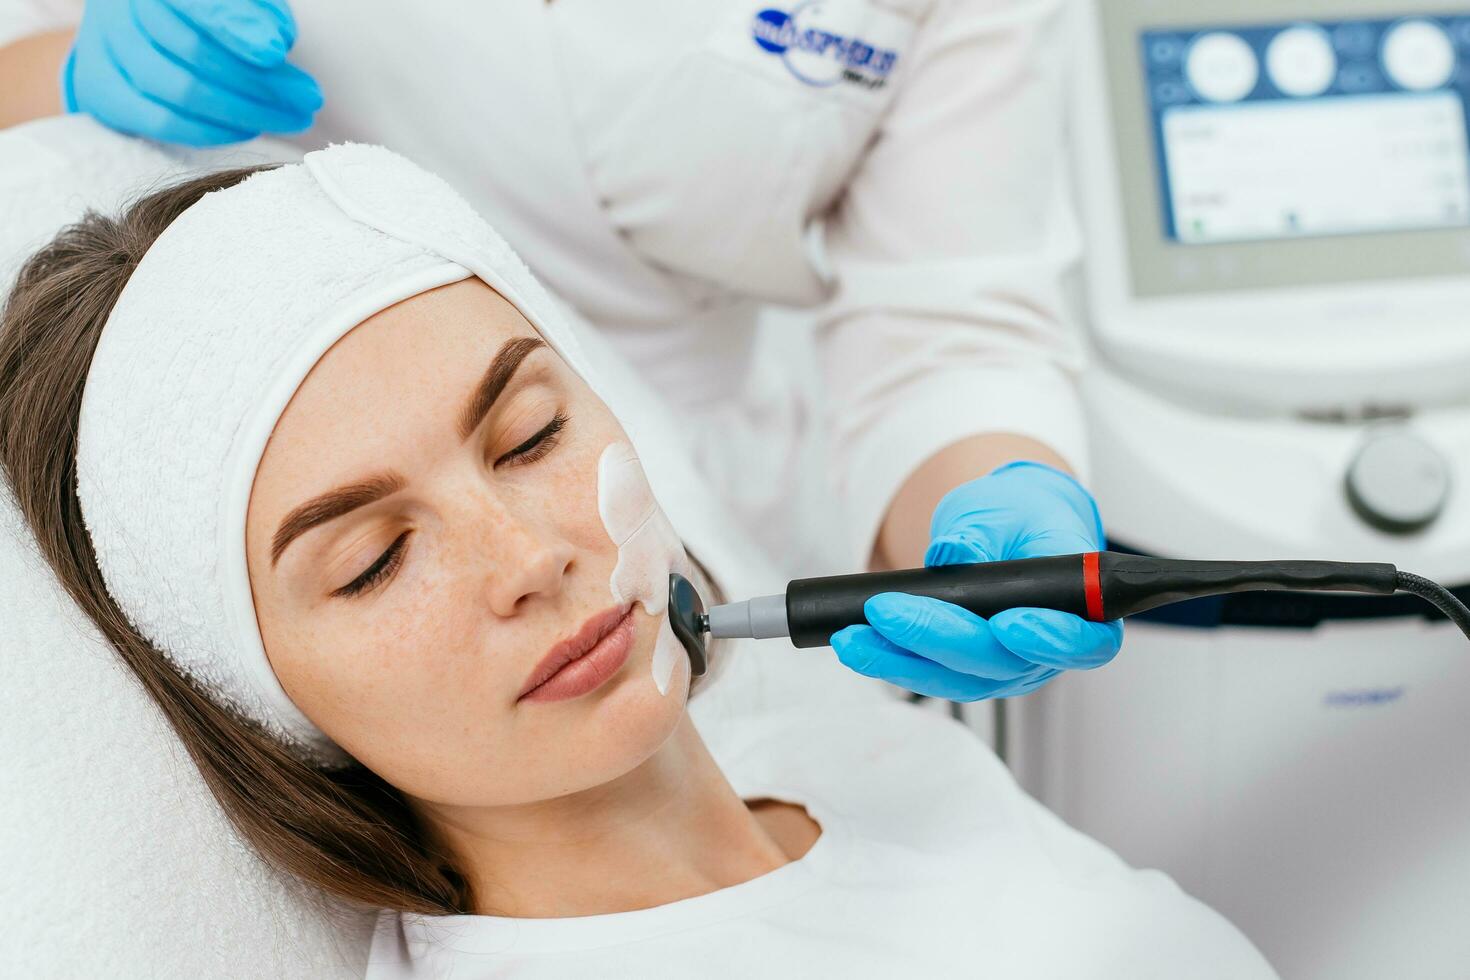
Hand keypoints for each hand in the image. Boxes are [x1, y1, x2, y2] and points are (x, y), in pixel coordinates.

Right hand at [64, 0, 320, 145]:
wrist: (153, 29)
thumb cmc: (212, 13)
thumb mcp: (243, 3)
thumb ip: (258, 13)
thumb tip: (274, 42)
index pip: (196, 3)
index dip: (235, 25)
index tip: (277, 50)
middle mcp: (121, 8)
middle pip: (193, 50)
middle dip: (262, 81)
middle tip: (310, 98)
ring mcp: (106, 48)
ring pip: (178, 89)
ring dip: (247, 111)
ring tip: (294, 117)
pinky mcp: (103, 91)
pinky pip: (161, 121)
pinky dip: (213, 130)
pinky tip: (250, 128)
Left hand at [831, 460, 1124, 700]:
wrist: (1009, 528)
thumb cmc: (1021, 517)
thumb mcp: (1007, 507)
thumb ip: (984, 530)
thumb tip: (952, 552)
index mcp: (1085, 609)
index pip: (1084, 641)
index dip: (1050, 640)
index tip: (1007, 624)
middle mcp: (1049, 651)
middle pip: (1001, 662)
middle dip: (939, 639)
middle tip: (888, 613)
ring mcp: (1008, 668)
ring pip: (959, 679)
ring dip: (901, 660)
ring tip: (853, 638)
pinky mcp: (969, 673)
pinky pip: (932, 676)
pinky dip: (891, 662)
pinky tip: (856, 647)